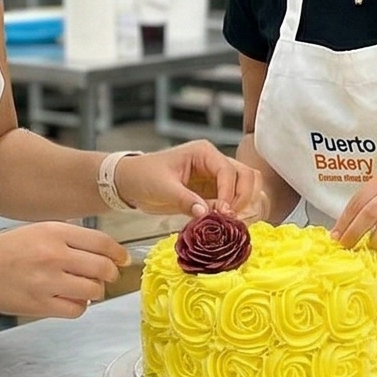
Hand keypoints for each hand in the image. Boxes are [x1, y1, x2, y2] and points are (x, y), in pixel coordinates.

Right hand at [0, 222, 128, 319]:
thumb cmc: (5, 249)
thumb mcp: (39, 230)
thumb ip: (70, 238)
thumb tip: (104, 251)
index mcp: (56, 232)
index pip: (102, 242)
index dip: (118, 253)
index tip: (123, 259)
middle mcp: (55, 255)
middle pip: (103, 268)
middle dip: (110, 274)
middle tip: (107, 276)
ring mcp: (48, 281)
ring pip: (93, 290)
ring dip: (95, 291)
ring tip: (84, 288)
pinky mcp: (41, 305)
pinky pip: (77, 309)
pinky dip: (79, 306)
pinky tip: (70, 300)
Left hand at [112, 141, 262, 219]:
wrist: (130, 183)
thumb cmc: (143, 176)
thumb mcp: (162, 188)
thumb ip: (185, 200)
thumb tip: (206, 213)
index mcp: (203, 153)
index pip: (228, 171)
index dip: (229, 192)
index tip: (224, 212)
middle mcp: (214, 162)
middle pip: (246, 175)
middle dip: (243, 197)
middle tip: (230, 217)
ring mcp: (215, 178)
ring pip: (245, 186)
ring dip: (244, 203)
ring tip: (231, 220)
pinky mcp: (213, 193)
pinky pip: (233, 200)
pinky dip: (235, 211)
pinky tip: (226, 223)